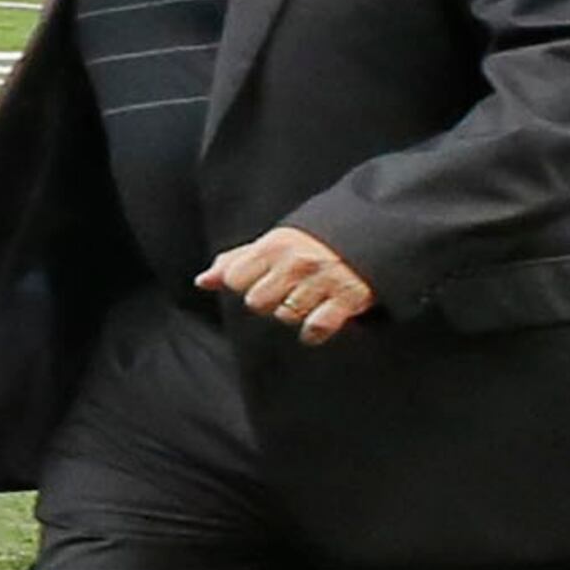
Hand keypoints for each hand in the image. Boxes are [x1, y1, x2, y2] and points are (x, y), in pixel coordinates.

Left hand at [195, 225, 376, 345]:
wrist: (365, 237)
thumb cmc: (308, 246)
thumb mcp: (271, 245)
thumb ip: (235, 262)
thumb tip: (203, 281)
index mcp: (273, 246)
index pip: (234, 278)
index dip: (241, 287)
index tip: (257, 284)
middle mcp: (296, 262)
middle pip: (257, 302)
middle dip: (267, 303)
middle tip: (284, 295)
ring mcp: (322, 281)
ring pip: (286, 315)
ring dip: (293, 315)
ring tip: (304, 303)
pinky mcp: (347, 298)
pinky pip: (317, 326)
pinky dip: (313, 332)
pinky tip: (314, 325)